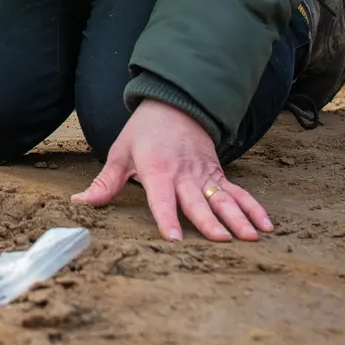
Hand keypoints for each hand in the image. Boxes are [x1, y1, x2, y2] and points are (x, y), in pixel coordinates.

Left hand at [72, 100, 273, 241]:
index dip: (167, 219)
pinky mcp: (219, 174)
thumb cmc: (144, 131)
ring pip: (223, 199)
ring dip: (238, 218)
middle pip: (198, 202)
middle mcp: (184, 175)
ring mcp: (205, 175)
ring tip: (250, 237)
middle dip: (210, 222)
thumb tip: (79, 201)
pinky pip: (238, 193)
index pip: (162, 200)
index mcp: (157, 170)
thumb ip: (104, 183)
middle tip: (222, 241)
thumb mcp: (120, 153)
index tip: (175, 239)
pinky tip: (265, 225)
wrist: (174, 103)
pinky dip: (253, 207)